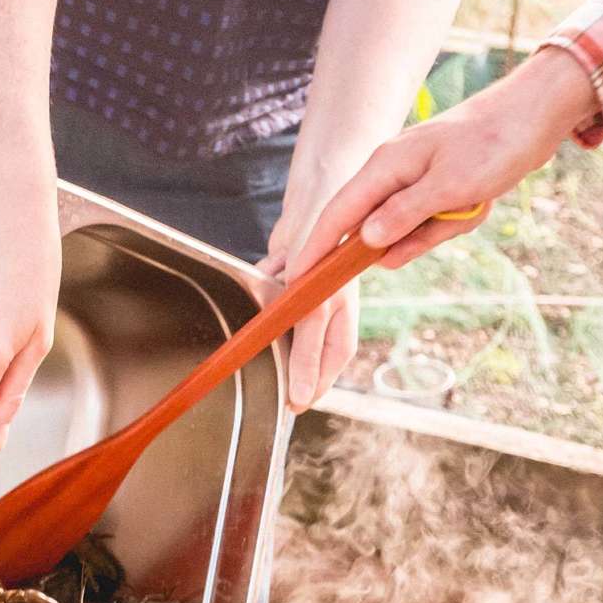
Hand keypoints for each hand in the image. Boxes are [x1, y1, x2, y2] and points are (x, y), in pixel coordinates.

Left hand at [258, 217, 358, 411]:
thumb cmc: (325, 249)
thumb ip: (306, 352)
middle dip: (284, 357)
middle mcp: (325, 314)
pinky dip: (262, 286)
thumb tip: (302, 397)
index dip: (308, 387)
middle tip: (266, 377)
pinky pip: (266, 294)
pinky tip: (267, 272)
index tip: (288, 405)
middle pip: (302, 350)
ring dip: (269, 320)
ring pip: (280, 323)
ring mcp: (304, 295)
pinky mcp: (284, 277)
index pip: (326, 369)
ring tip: (262, 317)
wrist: (316, 197)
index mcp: (340, 326)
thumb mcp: (316, 308)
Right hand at [287, 46, 598, 275]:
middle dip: (412, 239)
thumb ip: (404, 215)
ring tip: (474, 202)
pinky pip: (432, 224)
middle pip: (376, 230)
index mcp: (384, 167)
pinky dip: (454, 221)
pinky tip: (477, 202)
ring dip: (442, 228)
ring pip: (409, 231)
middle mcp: (391, 174)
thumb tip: (365, 241)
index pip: (335, 216)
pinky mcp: (434, 188)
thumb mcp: (449, 186)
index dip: (314, 249)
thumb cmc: (494, 143)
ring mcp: (413, 181)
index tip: (296, 281)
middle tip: (450, 218)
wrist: (535, 114)